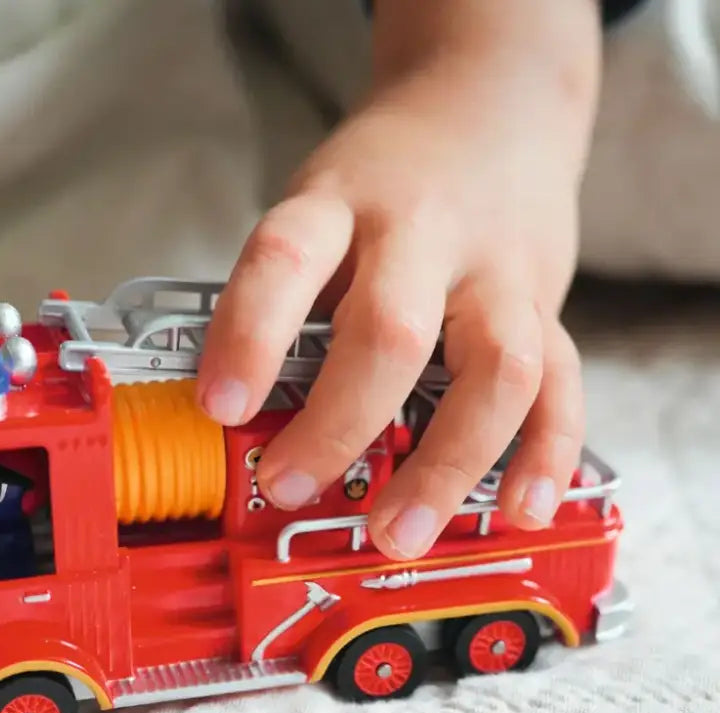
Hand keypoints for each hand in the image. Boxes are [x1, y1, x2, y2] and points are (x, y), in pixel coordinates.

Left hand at [198, 0, 599, 559]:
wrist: (490, 106)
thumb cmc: (381, 183)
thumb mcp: (315, 208)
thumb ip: (286, 298)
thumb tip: (236, 416)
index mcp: (340, 204)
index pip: (287, 260)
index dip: (249, 336)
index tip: (220, 408)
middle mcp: (424, 235)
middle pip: (391, 330)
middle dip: (337, 425)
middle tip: (289, 487)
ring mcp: (498, 273)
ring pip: (495, 368)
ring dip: (445, 463)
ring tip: (399, 535)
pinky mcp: (549, 305)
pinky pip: (563, 383)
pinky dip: (547, 453)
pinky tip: (520, 510)